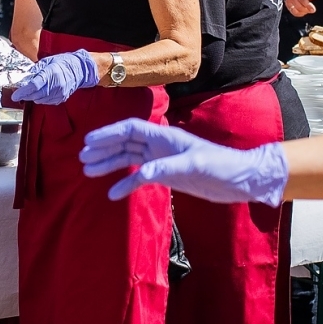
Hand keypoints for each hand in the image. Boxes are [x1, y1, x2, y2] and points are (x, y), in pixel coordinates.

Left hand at [10, 50, 97, 104]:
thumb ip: (36, 69)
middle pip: (36, 95)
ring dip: (32, 97)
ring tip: (29, 92)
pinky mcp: (61, 98)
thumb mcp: (48, 61)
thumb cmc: (63, 63)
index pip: (34, 86)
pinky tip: (40, 93)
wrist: (79, 69)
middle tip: (19, 93)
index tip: (15, 95)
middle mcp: (56, 85)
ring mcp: (59, 93)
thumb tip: (25, 76)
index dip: (23, 92)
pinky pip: (47, 102)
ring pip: (40, 100)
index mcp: (51, 73)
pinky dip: (41, 99)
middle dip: (25, 95)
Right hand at [79, 119, 289, 205]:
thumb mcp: (195, 166)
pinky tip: (111, 193)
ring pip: (129, 159)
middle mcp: (160, 146)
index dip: (109, 134)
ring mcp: (163, 160)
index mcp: (165, 137)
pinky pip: (140, 177)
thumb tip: (140, 174)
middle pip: (125, 143)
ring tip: (88, 172)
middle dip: (104, 149)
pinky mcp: (167, 175)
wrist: (240, 181)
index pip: (131, 130)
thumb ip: (166, 168)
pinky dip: (125, 184)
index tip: (89, 142)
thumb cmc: (222, 166)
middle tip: (82, 158)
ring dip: (109, 164)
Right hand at [286, 0, 319, 16]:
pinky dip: (300, 14)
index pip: (302, 0)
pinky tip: (303, 11)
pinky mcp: (287, 5)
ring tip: (308, 9)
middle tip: (312, 10)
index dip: (308, 6)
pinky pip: (294, 13)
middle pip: (299, 6)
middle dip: (307, 9)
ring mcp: (288, 0)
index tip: (313, 9)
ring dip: (304, 12)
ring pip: (296, 10)